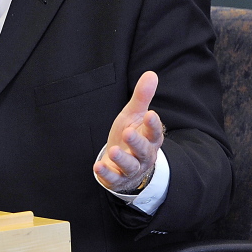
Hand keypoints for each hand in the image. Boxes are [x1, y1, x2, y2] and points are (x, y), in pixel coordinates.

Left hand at [94, 71, 165, 192]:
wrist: (125, 165)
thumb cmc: (131, 135)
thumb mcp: (134, 116)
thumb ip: (142, 97)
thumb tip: (151, 74)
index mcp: (150, 139)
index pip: (154, 132)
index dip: (153, 124)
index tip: (150, 114)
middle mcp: (144, 155)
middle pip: (143, 149)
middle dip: (136, 141)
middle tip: (128, 132)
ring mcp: (131, 168)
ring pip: (130, 165)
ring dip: (122, 158)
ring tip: (113, 150)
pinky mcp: (118, 178)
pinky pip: (114, 178)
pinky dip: (107, 173)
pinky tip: (98, 166)